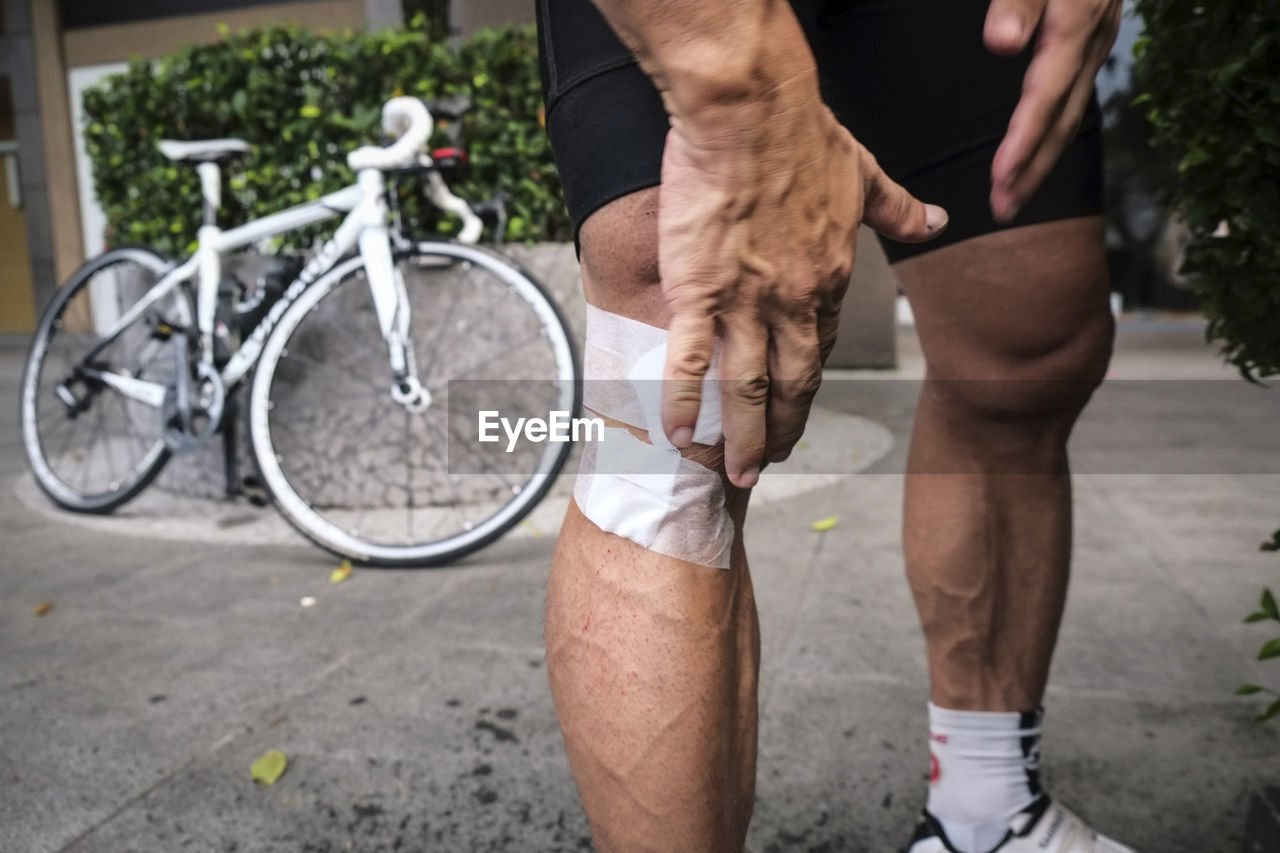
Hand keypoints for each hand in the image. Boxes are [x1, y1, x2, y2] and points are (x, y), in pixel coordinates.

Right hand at [658, 100, 945, 487]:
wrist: (752, 112)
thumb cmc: (803, 135)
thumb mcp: (866, 172)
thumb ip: (899, 207)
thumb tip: (938, 218)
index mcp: (831, 279)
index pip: (820, 351)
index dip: (807, 389)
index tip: (796, 412)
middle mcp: (795, 302)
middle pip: (791, 385)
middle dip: (780, 432)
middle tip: (766, 464)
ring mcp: (747, 302)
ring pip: (747, 387)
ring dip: (741, 437)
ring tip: (733, 472)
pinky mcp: (700, 291)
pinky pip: (690, 360)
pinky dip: (683, 401)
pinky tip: (676, 434)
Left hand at [985, 0, 1122, 220]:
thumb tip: (1001, 44)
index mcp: (1074, 23)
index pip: (1044, 98)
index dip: (1021, 144)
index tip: (999, 181)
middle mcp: (1091, 40)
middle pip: (1061, 120)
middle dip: (1032, 170)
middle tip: (1002, 211)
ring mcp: (1096, 40)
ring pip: (1071, 113)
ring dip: (1042, 158)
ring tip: (1013, 195)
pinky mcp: (1091, 37)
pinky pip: (1074, 97)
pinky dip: (1054, 131)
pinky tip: (1037, 150)